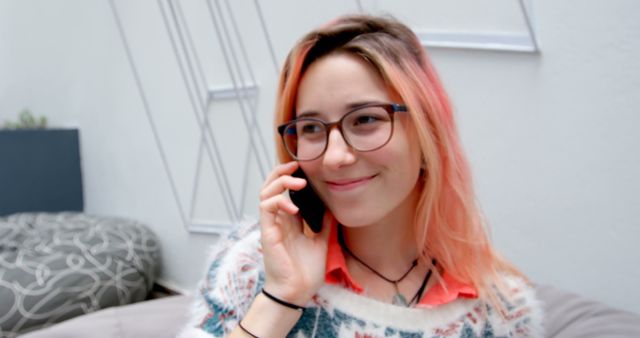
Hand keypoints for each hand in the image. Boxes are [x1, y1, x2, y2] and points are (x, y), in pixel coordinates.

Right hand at [258, 161, 330, 305]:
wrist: (298, 292)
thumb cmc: (306, 271)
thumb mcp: (321, 242)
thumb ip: (325, 224)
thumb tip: (334, 208)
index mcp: (289, 221)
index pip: (284, 191)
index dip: (290, 176)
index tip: (303, 168)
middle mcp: (278, 220)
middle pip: (270, 186)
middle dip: (280, 172)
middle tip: (295, 165)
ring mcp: (271, 225)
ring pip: (265, 192)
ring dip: (280, 183)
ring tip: (298, 183)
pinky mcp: (268, 232)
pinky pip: (266, 208)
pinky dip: (279, 202)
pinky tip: (294, 209)